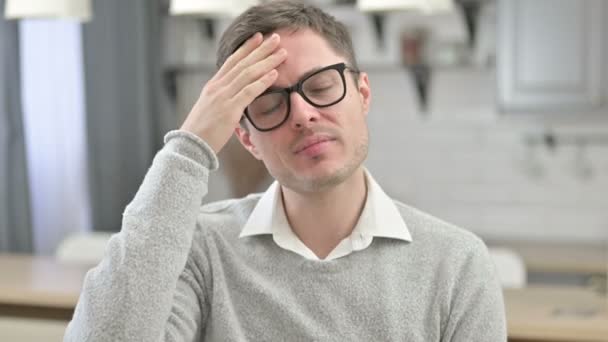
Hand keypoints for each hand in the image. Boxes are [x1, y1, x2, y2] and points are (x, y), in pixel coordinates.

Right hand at [180, 32, 286, 152]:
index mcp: (213, 86)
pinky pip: (248, 91)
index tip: (258, 37)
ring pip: (248, 73)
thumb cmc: (201, 132)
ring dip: (266, 62)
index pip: (232, 61)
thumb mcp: (210, 110)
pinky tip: (274, 74)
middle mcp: (217, 87)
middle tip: (276, 37)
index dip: (246, 48)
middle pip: (242, 63)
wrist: (190, 146)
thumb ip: (222, 100)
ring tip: (282, 53)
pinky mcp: (228, 109)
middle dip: (260, 49)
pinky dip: (262, 82)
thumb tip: (234, 97)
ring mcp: (222, 97)